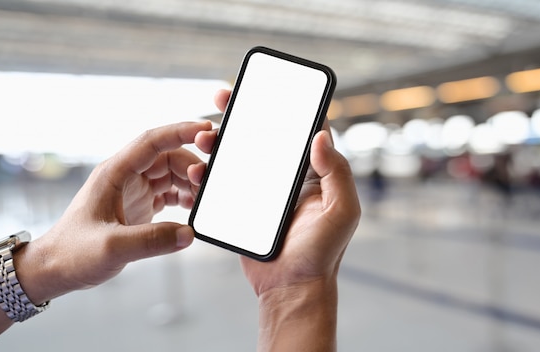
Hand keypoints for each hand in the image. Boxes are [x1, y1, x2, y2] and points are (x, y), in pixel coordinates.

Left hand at [17, 121, 216, 302]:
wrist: (56, 268)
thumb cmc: (73, 253)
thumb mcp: (111, 247)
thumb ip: (151, 241)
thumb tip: (189, 234)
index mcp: (114, 173)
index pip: (152, 142)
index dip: (180, 132)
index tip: (206, 131)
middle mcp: (125, 176)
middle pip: (167, 157)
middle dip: (191, 165)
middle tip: (209, 184)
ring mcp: (132, 190)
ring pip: (170, 173)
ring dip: (189, 182)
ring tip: (203, 200)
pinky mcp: (138, 205)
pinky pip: (168, 191)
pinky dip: (184, 197)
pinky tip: (192, 209)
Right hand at [211, 89, 360, 350]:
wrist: (291, 288)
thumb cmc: (322, 253)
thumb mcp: (341, 211)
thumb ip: (337, 173)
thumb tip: (321, 135)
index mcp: (312, 173)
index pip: (300, 130)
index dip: (285, 106)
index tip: (266, 88)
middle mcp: (286, 177)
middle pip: (263, 136)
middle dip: (242, 114)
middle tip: (224, 97)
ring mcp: (261, 191)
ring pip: (238, 156)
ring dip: (220, 140)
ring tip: (205, 136)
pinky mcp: (241, 206)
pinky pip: (222, 183)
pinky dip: (208, 172)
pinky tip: (198, 168)